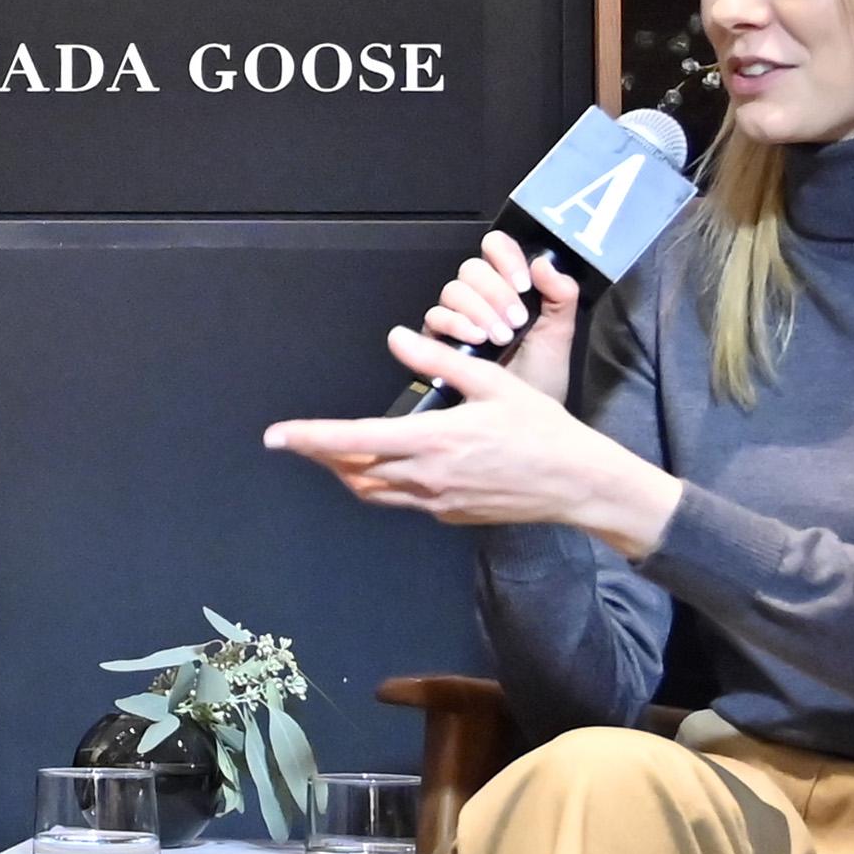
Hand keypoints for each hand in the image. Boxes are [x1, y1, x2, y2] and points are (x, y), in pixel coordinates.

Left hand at [263, 331, 682, 553]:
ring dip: (348, 473)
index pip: (353, 441)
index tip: (277, 436)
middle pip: (353, 471)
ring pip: (373, 491)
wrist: (576, 483)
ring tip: (334, 453)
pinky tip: (393, 464)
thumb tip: (398, 338)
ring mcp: (436, 502)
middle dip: (322, 456)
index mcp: (433, 440)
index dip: (310, 438)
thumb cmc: (541, 428)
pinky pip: (404, 500)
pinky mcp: (448, 516)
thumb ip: (439, 361)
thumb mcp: (494, 383)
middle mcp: (426, 477)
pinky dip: (385, 483)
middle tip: (300, 440)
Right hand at [421, 233, 581, 408]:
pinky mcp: (436, 341)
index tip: (523, 284)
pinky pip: (434, 318)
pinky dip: (455, 324)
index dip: (505, 257)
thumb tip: (543, 262)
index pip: (496, 248)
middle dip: (495, 292)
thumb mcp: (560, 334)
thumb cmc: (542, 378)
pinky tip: (475, 339)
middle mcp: (479, 298)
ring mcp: (456, 318)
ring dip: (478, 310)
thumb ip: (561, 294)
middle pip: (471, 269)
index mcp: (509, 287)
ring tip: (500, 338)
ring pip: (453, 291)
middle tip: (516, 322)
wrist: (523, 420)